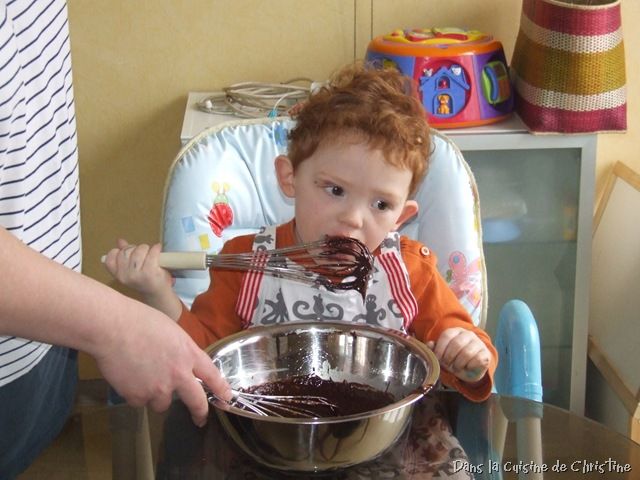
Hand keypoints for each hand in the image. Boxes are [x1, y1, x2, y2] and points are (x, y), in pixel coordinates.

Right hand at [93, 305, 230, 426]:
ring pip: (162, 403)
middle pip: (196, 401)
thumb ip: (181, 351)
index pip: (212, 375)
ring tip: (142, 375)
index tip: (227, 398)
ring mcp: (158, 388)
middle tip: (200, 419)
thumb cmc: (140, 321)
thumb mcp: (172, 331)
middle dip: (200, 412)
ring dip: (156, 395)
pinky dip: (135, 393)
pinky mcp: (138, 396)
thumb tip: (182, 363)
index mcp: (189, 354)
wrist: (112, 328)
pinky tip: (128, 376)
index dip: (221, 388)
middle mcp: (178, 375)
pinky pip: (140, 401)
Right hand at [104, 239, 172, 298]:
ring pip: (138, 251)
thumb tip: (120, 241)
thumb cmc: (145, 280)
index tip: (129, 252)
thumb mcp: (132, 269)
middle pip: (126, 251)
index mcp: (118, 275)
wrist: (158, 294)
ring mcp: (136, 275)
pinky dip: (156, 249)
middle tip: (143, 253)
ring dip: (146, 248)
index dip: (120, 251)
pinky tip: (158, 249)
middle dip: (135, 248)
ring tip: (151, 252)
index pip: (110, 258)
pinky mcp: (150, 273)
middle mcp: (125, 276)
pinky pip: (152, 253)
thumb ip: (125, 254)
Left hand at [427, 327, 489, 382]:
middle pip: (456, 344)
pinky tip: (467, 367)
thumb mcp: (443, 354)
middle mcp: (468, 334)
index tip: (438, 359)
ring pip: (466, 353)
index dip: (440, 348)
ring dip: (458, 364)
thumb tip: (430, 344)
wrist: (472, 367)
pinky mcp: (485, 353)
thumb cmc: (454, 358)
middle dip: (449, 357)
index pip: (447, 335)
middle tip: (448, 365)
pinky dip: (469, 366)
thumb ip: (435, 348)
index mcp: (456, 331)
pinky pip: (477, 360)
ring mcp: (478, 343)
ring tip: (456, 368)